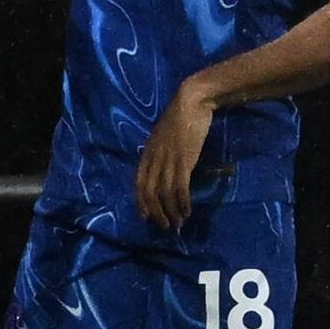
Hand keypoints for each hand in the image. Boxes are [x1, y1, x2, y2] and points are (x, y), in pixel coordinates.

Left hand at [135, 78, 218, 229]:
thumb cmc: (179, 117)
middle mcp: (154, 159)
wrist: (191, 102)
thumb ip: (160, 152)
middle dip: (156, 213)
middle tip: (165, 226)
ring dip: (171, 212)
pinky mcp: (184, 160)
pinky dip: (182, 202)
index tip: (146, 217)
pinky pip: (180, 187)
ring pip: (164, 193)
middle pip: (149, 192)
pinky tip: (187, 211)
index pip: (138, 183)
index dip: (141, 202)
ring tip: (178, 223)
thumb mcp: (163, 136)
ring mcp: (168, 160)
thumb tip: (164, 169)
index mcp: (147, 153)